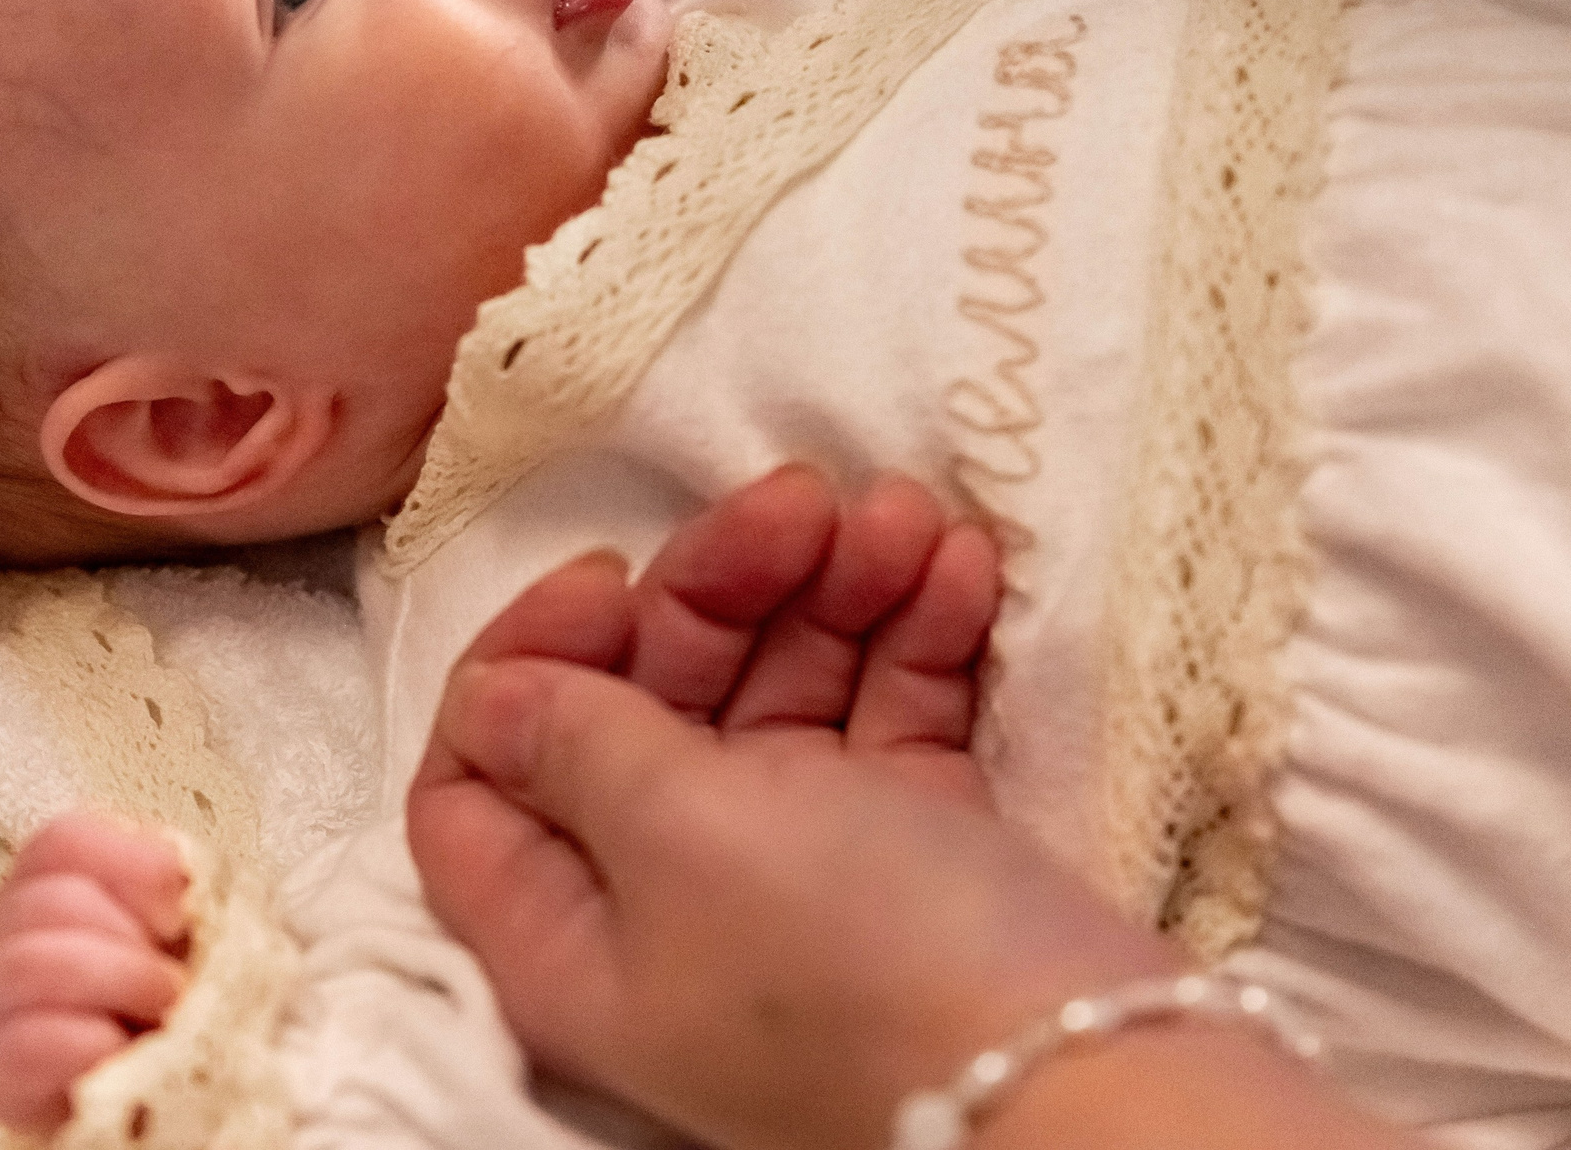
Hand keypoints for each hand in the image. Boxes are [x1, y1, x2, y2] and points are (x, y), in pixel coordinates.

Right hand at [0, 814, 192, 1133]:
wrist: (129, 1090)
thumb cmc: (154, 1001)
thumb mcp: (176, 935)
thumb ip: (182, 895)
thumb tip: (198, 888)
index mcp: (48, 884)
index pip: (65, 840)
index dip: (132, 865)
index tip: (176, 913)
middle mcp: (4, 933)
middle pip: (52, 901)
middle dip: (133, 942)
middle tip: (176, 982)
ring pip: (31, 962)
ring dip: (119, 985)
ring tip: (162, 1015)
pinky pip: (28, 1044)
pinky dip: (93, 1046)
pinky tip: (121, 1054)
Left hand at [411, 466, 1161, 1149]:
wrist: (1088, 1068)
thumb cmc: (856, 955)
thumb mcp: (684, 832)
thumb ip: (579, 741)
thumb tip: (496, 693)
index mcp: (569, 931)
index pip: (483, 779)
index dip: (531, 659)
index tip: (615, 577)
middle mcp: (671, 908)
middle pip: (649, 708)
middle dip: (721, 589)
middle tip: (806, 502)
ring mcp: (803, 882)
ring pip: (782, 697)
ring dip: (837, 590)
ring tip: (910, 517)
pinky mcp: (919, 855)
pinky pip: (889, 720)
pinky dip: (918, 638)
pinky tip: (963, 567)